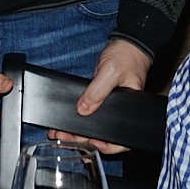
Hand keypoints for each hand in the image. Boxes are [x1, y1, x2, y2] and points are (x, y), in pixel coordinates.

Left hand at [50, 39, 150, 154]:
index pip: (120, 139)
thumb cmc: (127, 56)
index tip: (88, 143)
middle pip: (102, 135)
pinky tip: (65, 122)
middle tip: (63, 138)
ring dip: (77, 131)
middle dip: (82, 140)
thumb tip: (83, 110)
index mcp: (130, 112)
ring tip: (58, 133)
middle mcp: (121, 114)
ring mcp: (110, 107)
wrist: (126, 43)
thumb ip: (97, 91)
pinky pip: (89, 113)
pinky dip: (78, 118)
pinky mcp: (101, 99)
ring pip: (93, 126)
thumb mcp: (111, 72)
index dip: (105, 146)